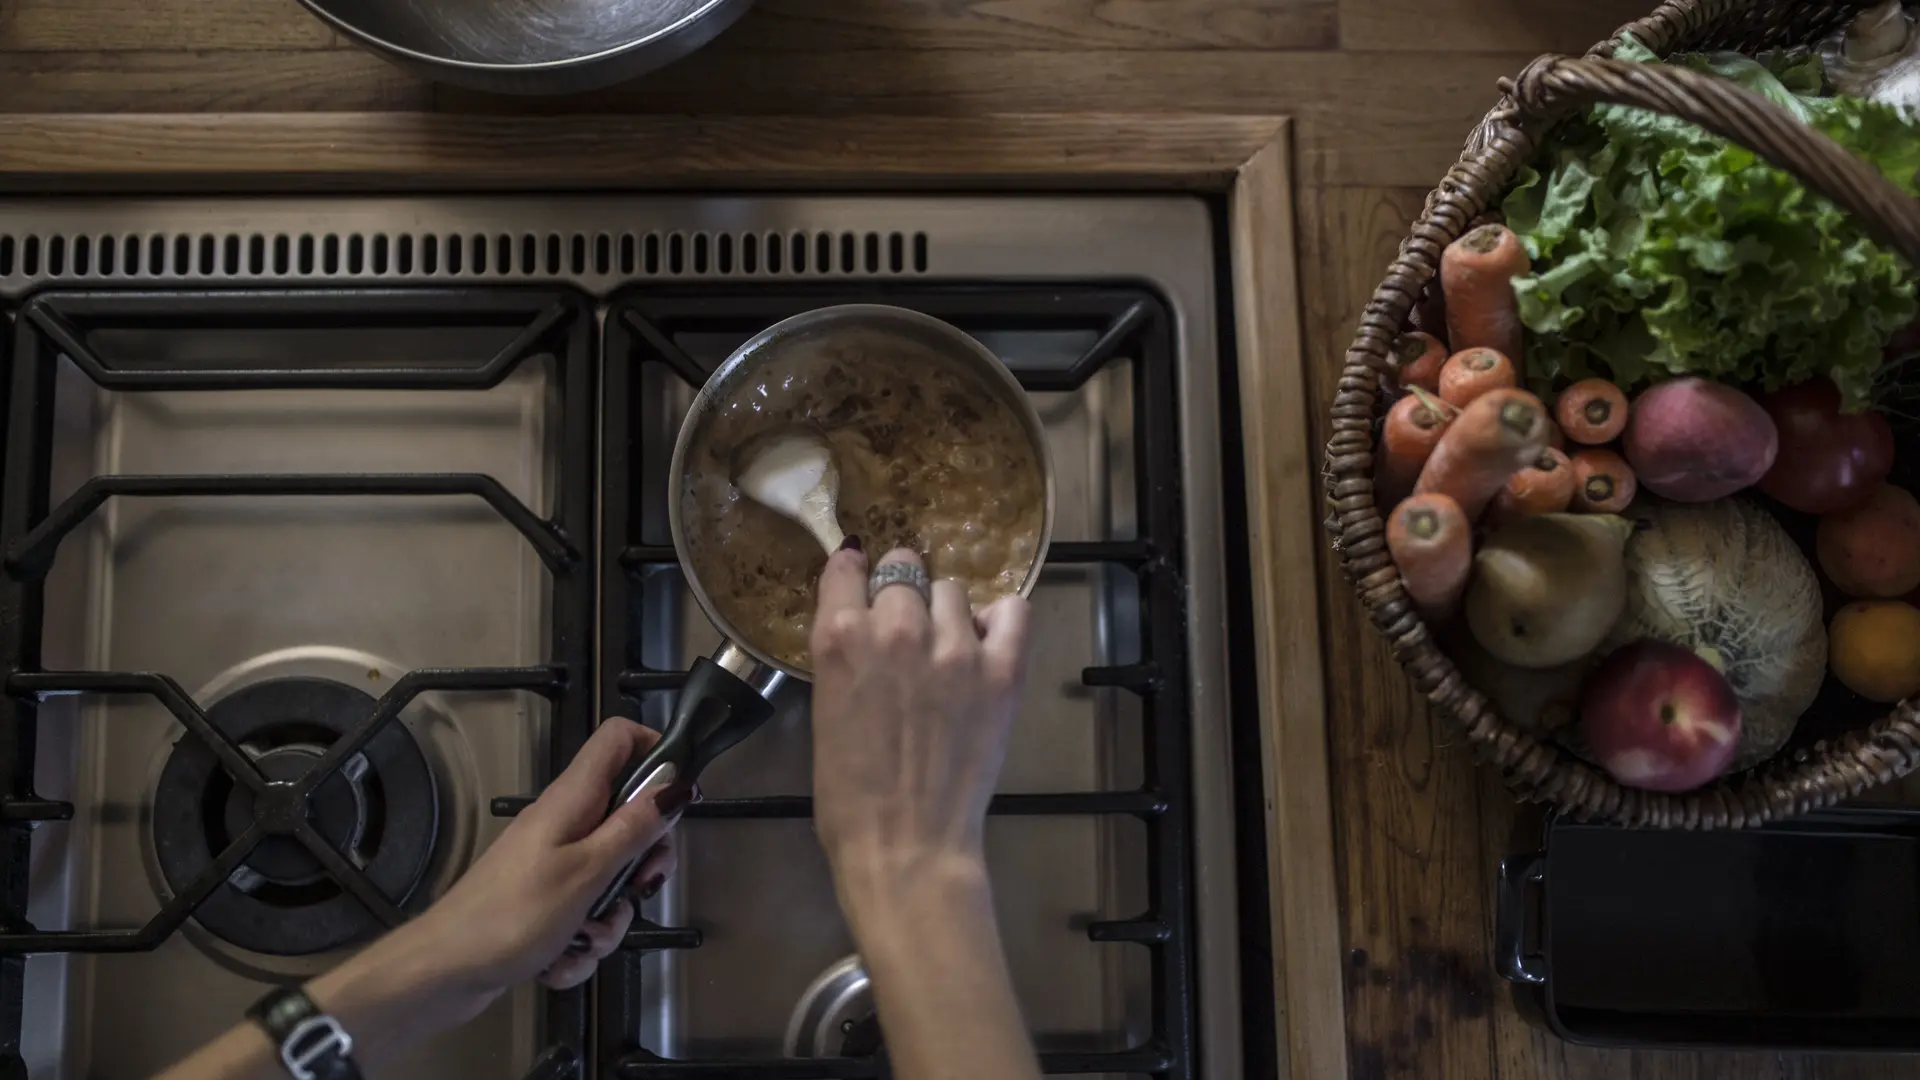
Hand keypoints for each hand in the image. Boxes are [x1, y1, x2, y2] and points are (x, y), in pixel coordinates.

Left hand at [367, 717, 691, 1017]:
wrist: (444, 972)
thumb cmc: (515, 913)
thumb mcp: (588, 871)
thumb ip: (635, 828)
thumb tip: (678, 785)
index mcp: (573, 798)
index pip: (619, 738)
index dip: (654, 750)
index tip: (678, 795)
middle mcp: (565, 822)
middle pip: (628, 817)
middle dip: (643, 862)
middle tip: (640, 887)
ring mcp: (554, 864)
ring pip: (610, 878)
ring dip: (608, 918)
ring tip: (583, 940)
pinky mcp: (545, 903)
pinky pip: (584, 916)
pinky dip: (579, 943)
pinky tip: (558, 961)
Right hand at [808, 546, 1031, 921]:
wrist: (906, 845)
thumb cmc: (849, 795)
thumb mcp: (825, 711)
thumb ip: (843, 658)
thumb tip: (862, 627)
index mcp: (840, 638)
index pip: (847, 568)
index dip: (854, 573)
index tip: (859, 580)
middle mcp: (897, 629)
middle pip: (904, 571)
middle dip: (901, 595)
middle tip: (904, 632)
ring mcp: (955, 647)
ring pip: (952, 592)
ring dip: (945, 614)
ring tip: (945, 652)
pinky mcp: (1002, 670)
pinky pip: (1012, 611)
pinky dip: (999, 620)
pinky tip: (987, 643)